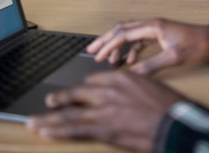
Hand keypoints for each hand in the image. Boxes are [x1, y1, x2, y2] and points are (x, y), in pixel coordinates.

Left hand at [26, 69, 182, 151]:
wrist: (173, 123)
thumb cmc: (167, 106)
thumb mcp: (149, 85)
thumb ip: (130, 87)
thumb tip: (121, 94)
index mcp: (120, 77)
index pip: (92, 80)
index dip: (82, 89)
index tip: (76, 92)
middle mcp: (108, 90)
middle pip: (77, 93)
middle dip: (61, 99)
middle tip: (48, 101)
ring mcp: (103, 109)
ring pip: (70, 112)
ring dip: (50, 117)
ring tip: (35, 120)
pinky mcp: (103, 129)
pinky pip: (74, 129)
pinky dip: (57, 130)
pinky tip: (46, 131)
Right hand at [86, 17, 208, 74]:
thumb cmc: (196, 46)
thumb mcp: (174, 58)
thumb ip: (152, 66)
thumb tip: (132, 74)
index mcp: (153, 26)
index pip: (124, 33)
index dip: (108, 44)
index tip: (96, 56)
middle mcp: (152, 24)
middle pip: (123, 29)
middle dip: (106, 39)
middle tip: (91, 51)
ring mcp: (155, 28)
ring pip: (130, 34)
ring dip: (117, 45)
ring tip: (108, 60)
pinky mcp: (159, 34)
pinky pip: (139, 40)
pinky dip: (130, 49)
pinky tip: (127, 61)